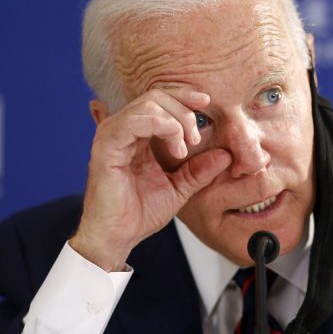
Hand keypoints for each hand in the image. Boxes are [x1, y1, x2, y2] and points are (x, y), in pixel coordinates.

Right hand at [70, 89, 231, 270]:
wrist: (119, 237)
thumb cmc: (140, 213)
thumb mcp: (179, 187)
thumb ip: (199, 170)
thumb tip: (225, 154)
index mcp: (135, 134)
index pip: (159, 100)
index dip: (184, 96)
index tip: (206, 102)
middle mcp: (121, 129)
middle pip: (156, 96)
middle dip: (184, 112)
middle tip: (196, 140)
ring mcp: (112, 135)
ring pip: (149, 104)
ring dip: (176, 121)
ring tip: (186, 148)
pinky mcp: (107, 146)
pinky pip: (136, 120)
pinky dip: (163, 127)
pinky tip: (176, 148)